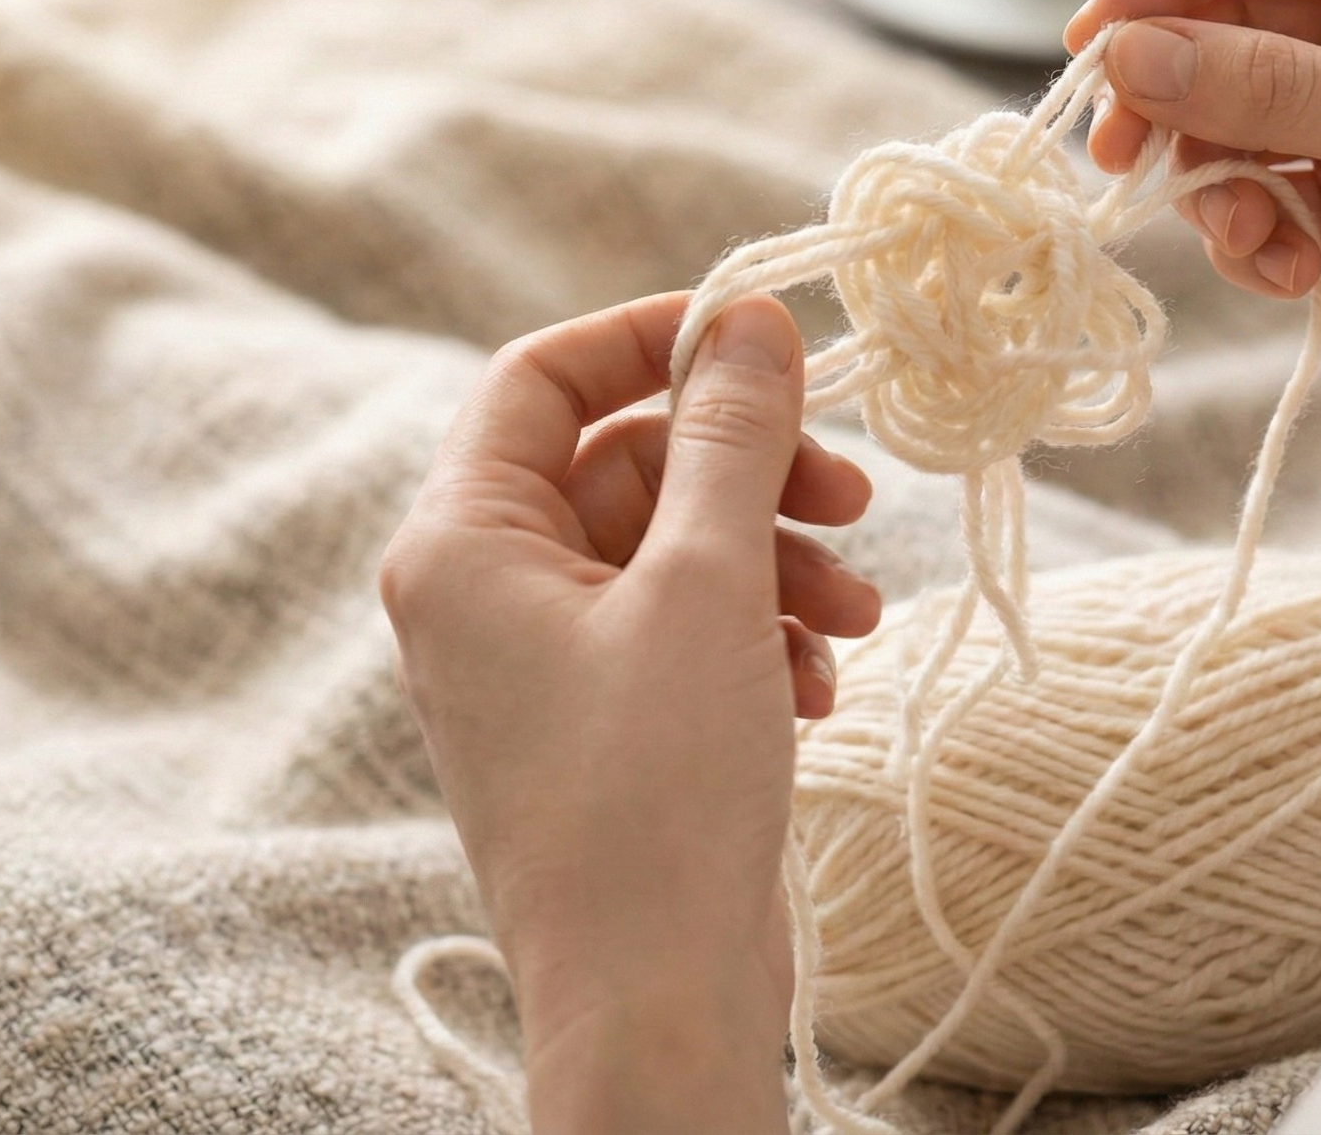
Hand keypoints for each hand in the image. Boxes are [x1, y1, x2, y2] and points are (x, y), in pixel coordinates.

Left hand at [379, 291, 878, 1133]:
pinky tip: (821, 684)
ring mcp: (543, 663)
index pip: (541, 377)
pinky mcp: (602, 723)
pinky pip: (683, 628)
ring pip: (672, 549)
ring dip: (776, 559)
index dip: (653, 341)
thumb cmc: (656, 795)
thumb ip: (728, 438)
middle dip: (751, 474)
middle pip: (627, 464)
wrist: (657, 1003)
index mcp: (462, 543)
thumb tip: (746, 317)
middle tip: (856, 493)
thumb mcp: (706, 586)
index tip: (766, 342)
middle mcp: (484, 593)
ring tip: (859, 613)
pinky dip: (760, 633)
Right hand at [1072, 0, 1320, 449]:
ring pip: (1231, 116)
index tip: (1094, 47)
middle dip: (1173, 88)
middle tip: (1121, 156)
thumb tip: (1126, 54)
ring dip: (1211, 176)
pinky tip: (1287, 274)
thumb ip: (1272, 89)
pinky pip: (1262, 194)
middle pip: (1228, 19)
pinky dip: (1251, 233)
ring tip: (1245, 238)